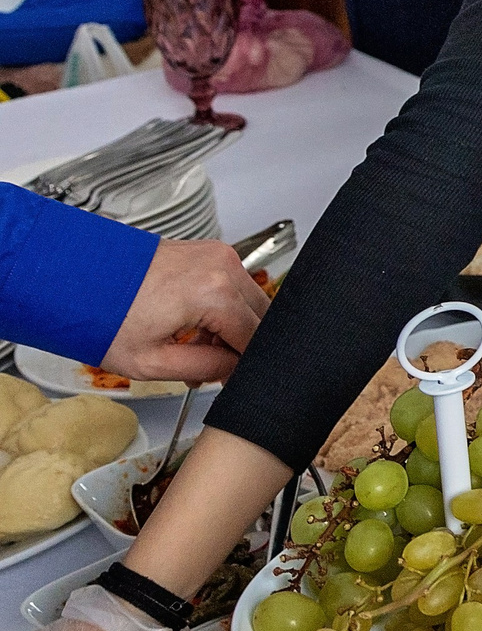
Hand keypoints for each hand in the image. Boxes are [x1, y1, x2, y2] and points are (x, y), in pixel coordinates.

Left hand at [97, 238, 268, 382]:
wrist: (72, 279)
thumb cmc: (101, 315)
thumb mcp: (151, 362)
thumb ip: (205, 369)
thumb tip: (233, 369)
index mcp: (215, 292)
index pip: (256, 338)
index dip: (245, 365)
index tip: (231, 379)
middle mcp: (222, 265)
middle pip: (260, 316)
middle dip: (241, 344)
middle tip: (212, 366)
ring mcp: (216, 254)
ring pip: (249, 299)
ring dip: (233, 325)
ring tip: (196, 346)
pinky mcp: (207, 251)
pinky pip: (233, 283)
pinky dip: (222, 307)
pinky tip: (194, 325)